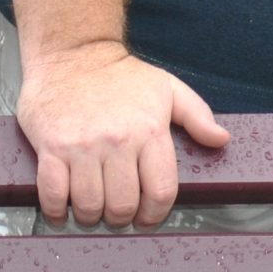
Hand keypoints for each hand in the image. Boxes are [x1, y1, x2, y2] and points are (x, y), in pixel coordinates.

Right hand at [17, 39, 229, 227]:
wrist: (73, 53)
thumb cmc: (120, 75)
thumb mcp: (167, 88)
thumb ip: (197, 116)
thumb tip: (221, 140)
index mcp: (150, 130)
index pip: (161, 190)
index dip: (155, 214)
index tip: (146, 218)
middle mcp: (118, 141)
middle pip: (123, 204)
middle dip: (121, 218)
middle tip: (116, 214)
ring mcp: (82, 146)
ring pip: (89, 205)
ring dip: (90, 216)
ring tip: (91, 210)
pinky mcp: (51, 147)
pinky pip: (52, 194)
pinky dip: (56, 211)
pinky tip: (62, 209)